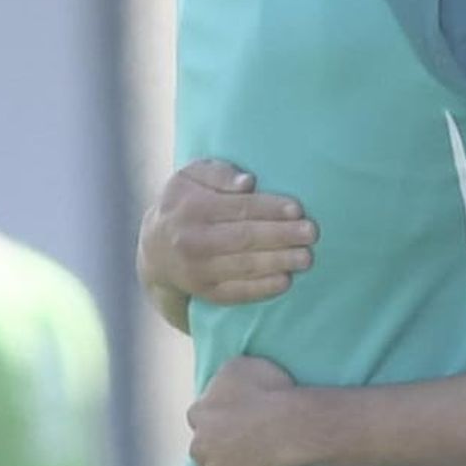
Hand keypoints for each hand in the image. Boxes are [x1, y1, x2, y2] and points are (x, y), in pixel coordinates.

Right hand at [139, 159, 315, 303]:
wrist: (154, 248)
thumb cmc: (185, 202)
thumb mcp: (191, 176)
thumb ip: (219, 173)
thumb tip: (248, 182)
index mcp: (192, 207)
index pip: (239, 208)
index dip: (270, 209)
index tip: (298, 209)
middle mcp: (192, 241)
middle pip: (244, 238)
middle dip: (281, 236)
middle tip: (311, 233)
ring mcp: (197, 270)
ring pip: (243, 266)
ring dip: (278, 262)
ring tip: (306, 257)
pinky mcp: (204, 292)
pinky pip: (236, 292)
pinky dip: (262, 288)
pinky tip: (285, 281)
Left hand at [189, 357, 303, 465]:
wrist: (289, 427)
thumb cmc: (269, 392)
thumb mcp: (240, 366)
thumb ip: (224, 377)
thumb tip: (220, 383)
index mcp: (202, 414)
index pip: (198, 417)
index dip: (213, 418)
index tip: (228, 419)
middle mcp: (201, 446)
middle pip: (200, 450)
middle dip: (212, 449)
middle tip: (235, 447)